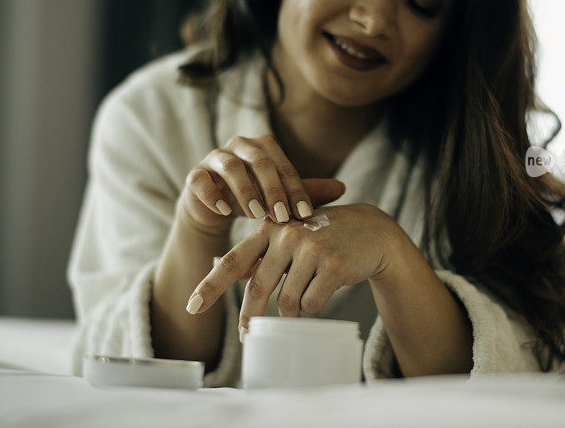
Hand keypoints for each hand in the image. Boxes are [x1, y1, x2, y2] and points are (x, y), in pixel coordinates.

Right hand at [178, 134, 345, 237]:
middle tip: (281, 216)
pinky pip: (201, 179)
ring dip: (245, 191)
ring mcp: (214, 158)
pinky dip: (213, 194)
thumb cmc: (254, 197)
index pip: (283, 165)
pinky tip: (225, 211)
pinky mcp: (194, 174)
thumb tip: (343, 188)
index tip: (304, 214)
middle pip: (259, 161)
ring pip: (230, 166)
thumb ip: (306, 191)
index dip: (295, 189)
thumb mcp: (280, 196)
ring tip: (256, 214)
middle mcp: (239, 145)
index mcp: (263, 146)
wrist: (215, 207)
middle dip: (273, 190)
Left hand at [185, 204, 404, 329]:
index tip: (191, 307)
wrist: (372, 231)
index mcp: (271, 228)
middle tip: (245, 337)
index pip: (233, 260)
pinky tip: (325, 289)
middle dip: (250, 317)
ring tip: (305, 298)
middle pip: (258, 289)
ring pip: (288, 301)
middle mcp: (288, 235)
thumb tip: (213, 261)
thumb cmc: (324, 235)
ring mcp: (312, 249)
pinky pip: (312, 303)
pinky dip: (314, 305)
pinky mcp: (334, 265)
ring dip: (292, 312)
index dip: (211, 285)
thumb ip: (254, 252)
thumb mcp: (289, 236)